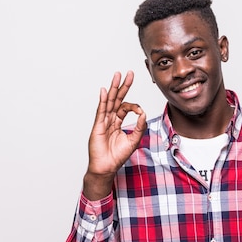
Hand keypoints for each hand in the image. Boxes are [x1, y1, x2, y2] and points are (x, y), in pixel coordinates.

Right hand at [83, 71, 146, 199]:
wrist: (106, 167)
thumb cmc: (117, 156)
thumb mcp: (134, 141)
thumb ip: (139, 127)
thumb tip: (143, 113)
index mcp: (118, 122)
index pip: (126, 108)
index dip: (134, 106)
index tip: (140, 110)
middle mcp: (110, 120)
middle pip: (117, 99)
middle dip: (123, 86)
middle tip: (129, 73)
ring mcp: (103, 122)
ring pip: (109, 102)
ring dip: (114, 88)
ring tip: (117, 76)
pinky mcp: (98, 126)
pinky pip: (101, 111)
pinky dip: (103, 101)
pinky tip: (105, 91)